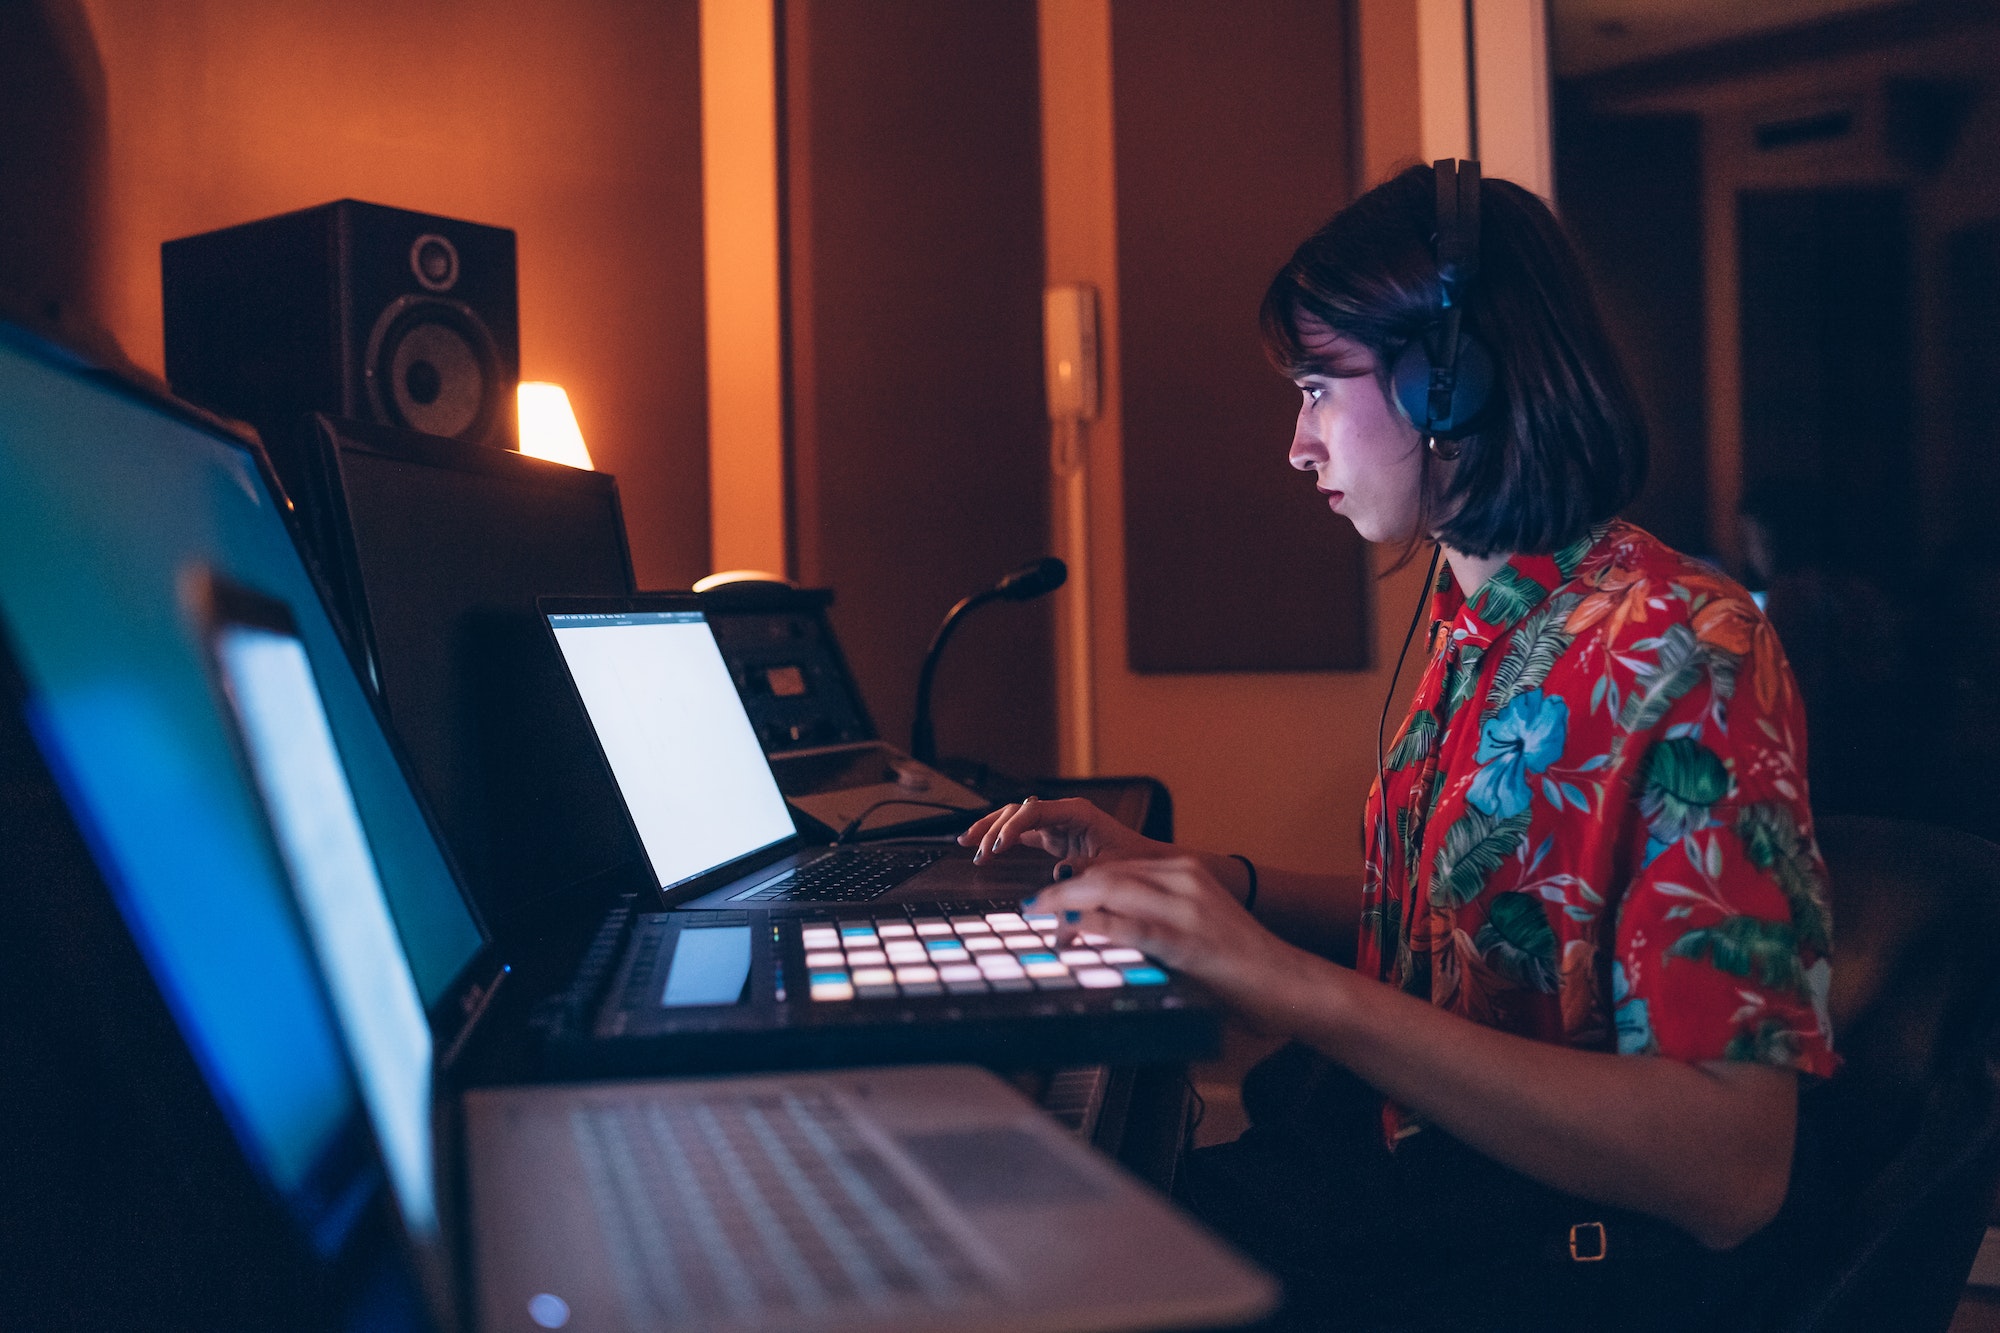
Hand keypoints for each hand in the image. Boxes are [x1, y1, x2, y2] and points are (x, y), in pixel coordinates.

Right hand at [959, 796, 1167, 877]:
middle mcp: (1064, 814)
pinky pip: (1022, 833)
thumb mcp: (1111, 868)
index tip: (996, 848)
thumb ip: (1084, 872)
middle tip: (978, 851)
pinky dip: (1003, 840)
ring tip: (968, 844)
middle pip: (1016, 810)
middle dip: (993, 827)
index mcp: (1077, 812)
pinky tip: (985, 849)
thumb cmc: (1136, 861)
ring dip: (991, 830)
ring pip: (1014, 819)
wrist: (1150, 864)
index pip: (1032, 811)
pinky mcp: (1055, 838)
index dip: (1010, 827)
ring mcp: (1057, 825)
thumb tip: (1057, 877)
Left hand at [1023, 855, 1305, 1021]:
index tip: (1049, 899)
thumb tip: (1101, 929)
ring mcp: (1187, 908)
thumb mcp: (1192, 928)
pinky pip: (1130, 926)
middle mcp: (1184, 880)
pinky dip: (1095, 926)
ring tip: (1045, 923)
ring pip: (1111, 890)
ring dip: (1068, 905)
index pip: (1115, 866)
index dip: (1075, 882)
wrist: (1289, 984)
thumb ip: (1152, 922)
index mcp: (1184, 872)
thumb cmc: (1241, 966)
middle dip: (1062, 889)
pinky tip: (1073, 933)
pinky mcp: (1188, 941)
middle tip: (1033, 908)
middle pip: (1105, 872)